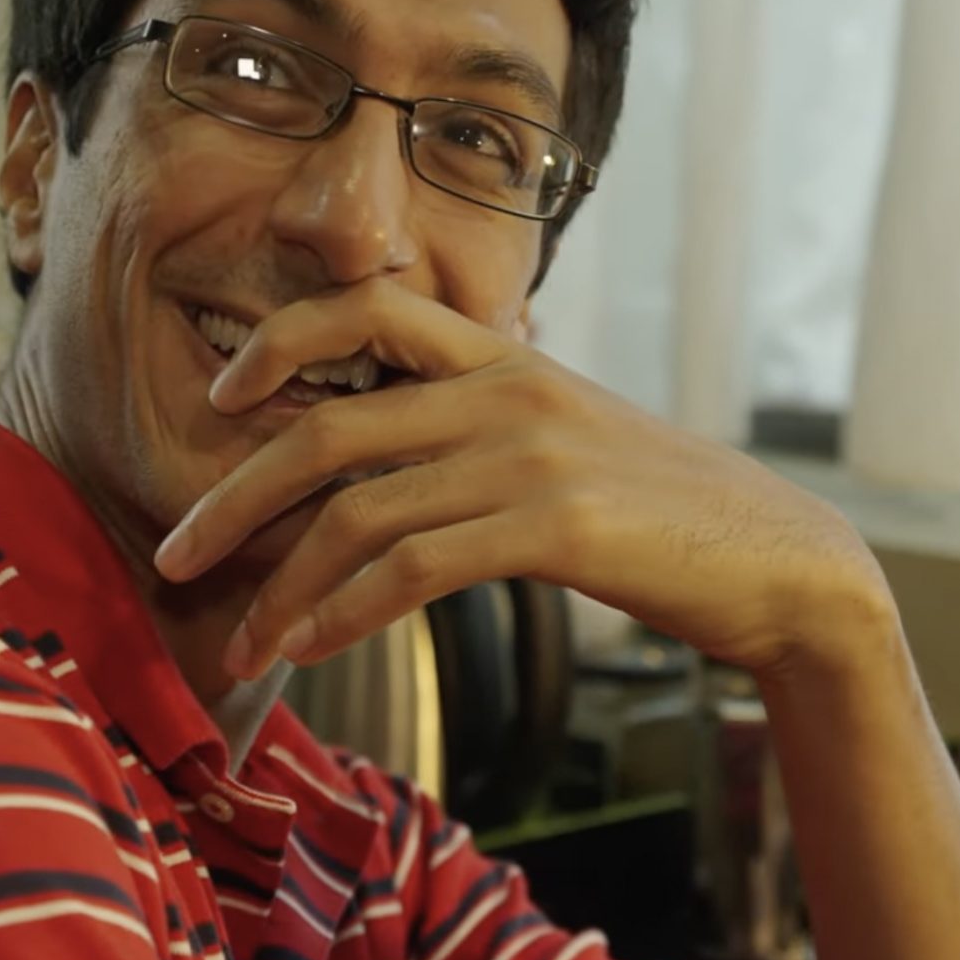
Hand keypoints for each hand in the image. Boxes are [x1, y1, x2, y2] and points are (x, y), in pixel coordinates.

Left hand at [151, 280, 892, 681]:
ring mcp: (528, 453)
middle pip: (326, 424)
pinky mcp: (553, 524)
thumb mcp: (567, 445)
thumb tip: (390, 470)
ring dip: (280, 586)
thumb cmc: (664, 517)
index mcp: (504, 358)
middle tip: (177, 555)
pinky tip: (306, 648)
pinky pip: (411, 568)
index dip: (280, 338)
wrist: (782, 564)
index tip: (220, 391)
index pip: (367, 311)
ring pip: (357, 510)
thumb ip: (480, 435)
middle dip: (234, 494)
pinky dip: (342, 612)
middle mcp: (504, 390)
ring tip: (239, 643)